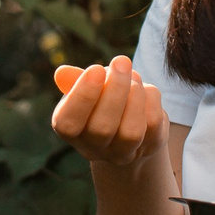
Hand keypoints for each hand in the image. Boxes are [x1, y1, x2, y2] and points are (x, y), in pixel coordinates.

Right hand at [50, 56, 168, 172]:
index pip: (68, 123)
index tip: (96, 68)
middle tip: (121, 61)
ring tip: (134, 76)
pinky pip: (152, 125)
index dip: (82, 96)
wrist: (128, 123)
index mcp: (71, 131)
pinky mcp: (149, 146)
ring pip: (131, 132)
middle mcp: (94, 148)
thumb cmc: (101, 99)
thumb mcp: (87, 88)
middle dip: (114, 90)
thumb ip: (75, 81)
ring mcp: (123, 153)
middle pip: (102, 128)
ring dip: (134, 96)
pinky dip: (150, 99)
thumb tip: (62, 73)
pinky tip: (145, 88)